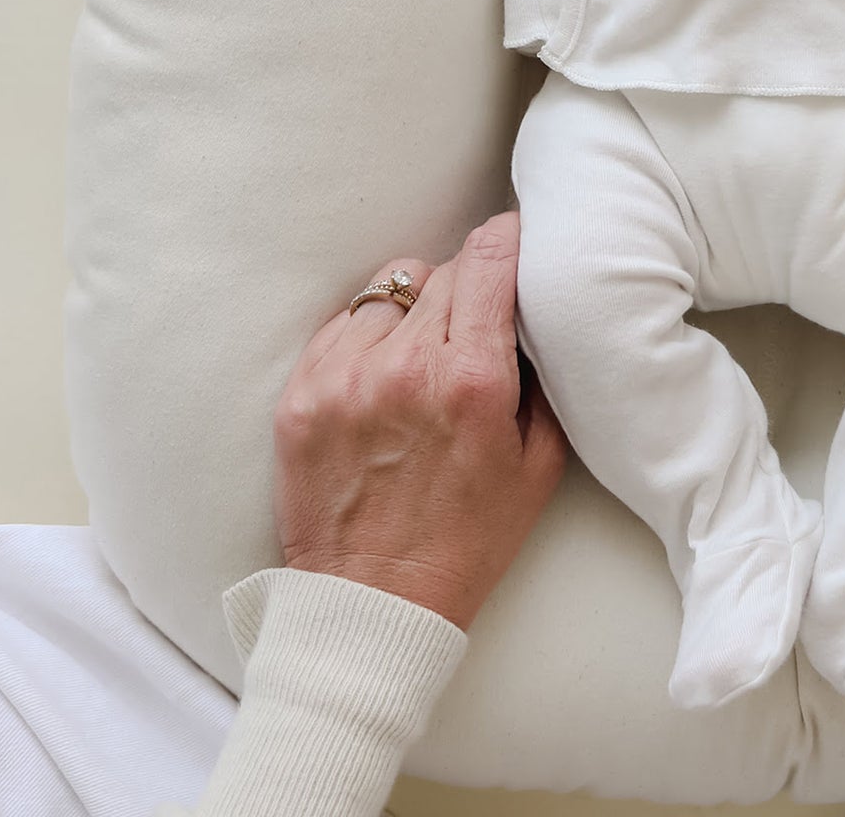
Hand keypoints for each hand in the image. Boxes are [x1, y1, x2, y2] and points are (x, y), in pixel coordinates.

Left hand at [273, 212, 569, 628]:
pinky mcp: (301, 394)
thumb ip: (543, 377)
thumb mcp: (539, 465)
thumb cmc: (466, 541)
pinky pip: (343, 323)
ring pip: (392, 286)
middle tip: (474, 324)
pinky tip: (382, 376)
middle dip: (469, 285)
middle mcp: (406, 367)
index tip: (513, 238)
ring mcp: (345, 377)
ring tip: (423, 352)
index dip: (506, 239)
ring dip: (415, 306)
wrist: (371, 606)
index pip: (489, 259)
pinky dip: (368, 335)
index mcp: (471, 381)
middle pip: (445, 269)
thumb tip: (536, 309)